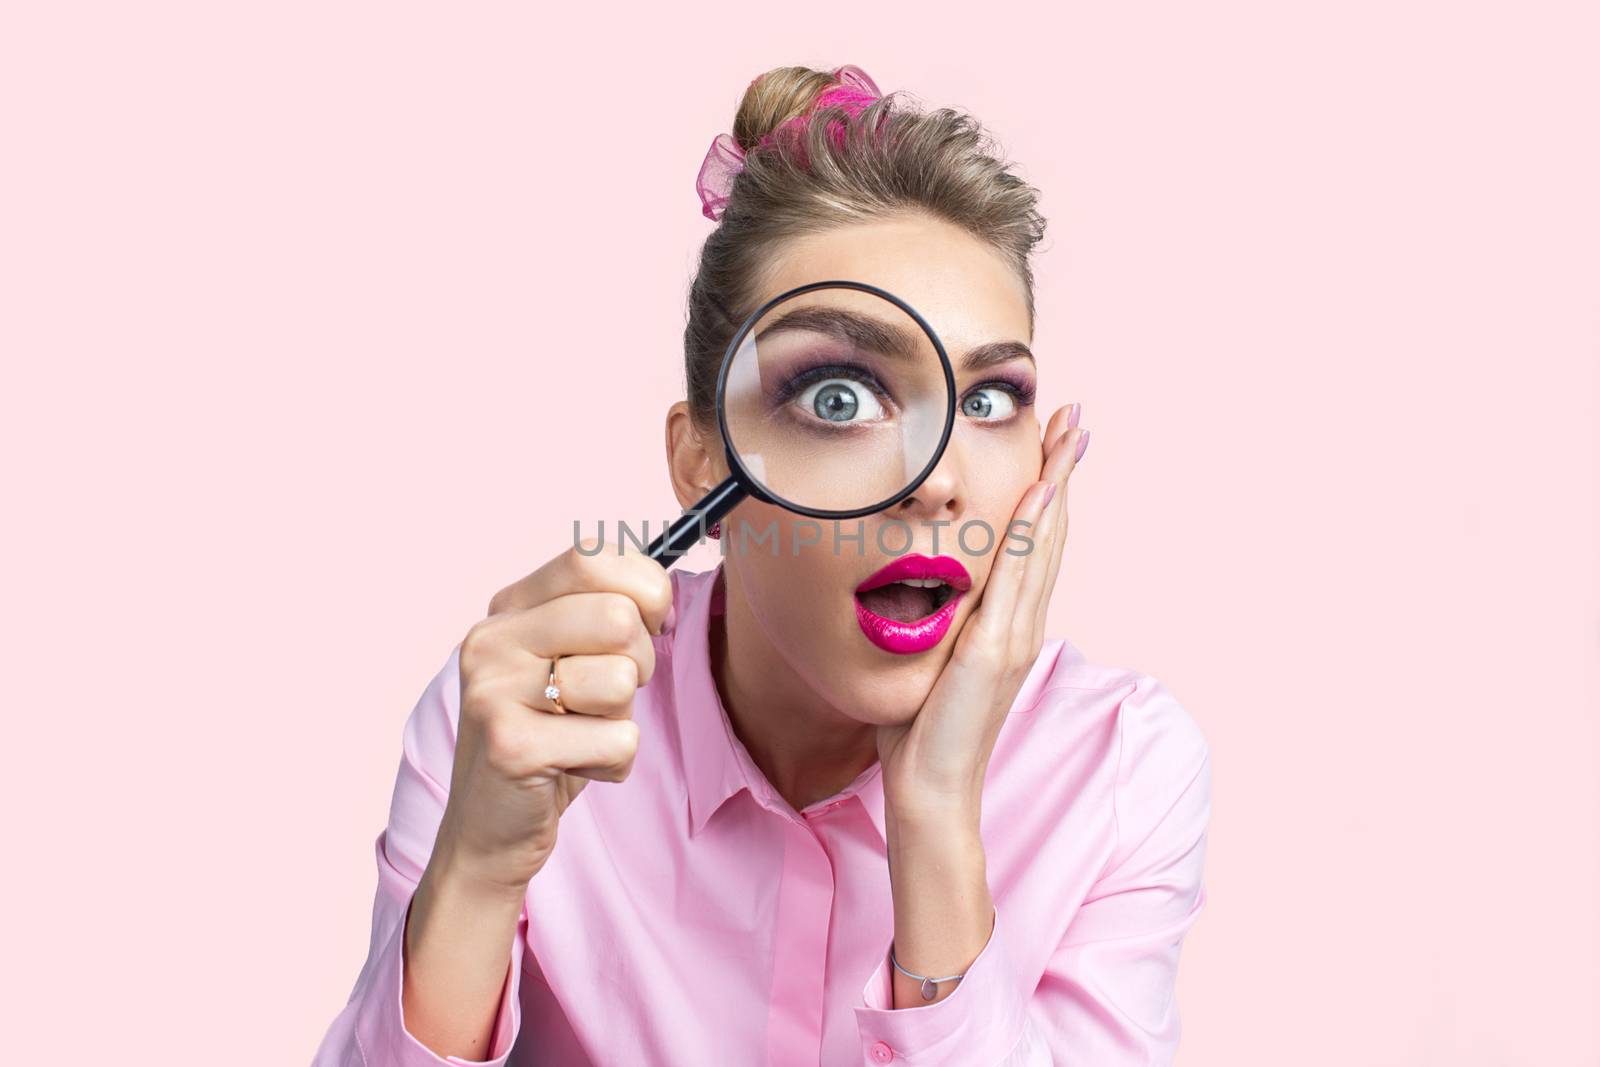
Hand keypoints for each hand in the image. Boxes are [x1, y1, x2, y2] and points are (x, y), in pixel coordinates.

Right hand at [432, 539, 673, 895]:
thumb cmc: (550, 738)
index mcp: (509, 608)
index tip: (649, 625)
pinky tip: (573, 769)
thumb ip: (607, 614)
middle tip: (605, 698)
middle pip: (618, 618)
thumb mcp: (572, 661)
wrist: (489, 831)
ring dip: (620, 719)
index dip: (644, 590)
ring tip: (580, 735)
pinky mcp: (511, 746)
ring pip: (620, 681)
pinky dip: (613, 764)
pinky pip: (617, 740)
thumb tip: (661, 592)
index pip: (591, 557)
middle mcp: (492, 639)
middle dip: (637, 664)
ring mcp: (494, 691)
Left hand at [876, 404, 1088, 820]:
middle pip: (1050, 531)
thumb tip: (914, 589)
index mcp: (1009, 625)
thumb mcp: (931, 661)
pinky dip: (1030, 531)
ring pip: (1041, 543)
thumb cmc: (921, 732)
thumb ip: (936, 623)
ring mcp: (1014, 634)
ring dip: (1057, 483)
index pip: (1033, 544)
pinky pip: (1016, 576)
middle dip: (1063, 471)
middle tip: (1076, 418)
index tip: (1054, 446)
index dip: (1047, 492)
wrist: (931, 789)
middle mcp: (1023, 623)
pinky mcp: (995, 647)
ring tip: (1070, 434)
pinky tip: (1039, 491)